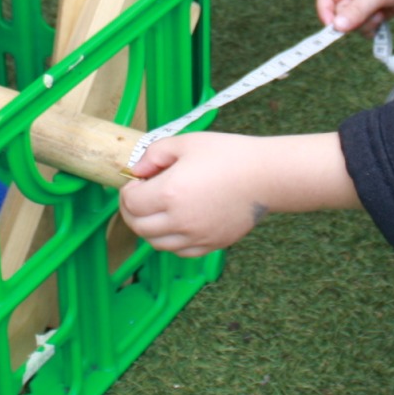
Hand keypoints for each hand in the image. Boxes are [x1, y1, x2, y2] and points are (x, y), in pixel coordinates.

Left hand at [120, 133, 274, 257]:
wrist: (266, 176)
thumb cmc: (229, 155)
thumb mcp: (187, 143)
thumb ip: (155, 154)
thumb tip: (138, 170)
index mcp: (169, 193)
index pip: (131, 203)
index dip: (127, 192)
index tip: (136, 182)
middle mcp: (179, 220)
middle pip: (138, 227)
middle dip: (131, 211)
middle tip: (138, 197)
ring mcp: (195, 237)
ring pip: (156, 243)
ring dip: (148, 228)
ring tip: (156, 210)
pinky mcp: (211, 245)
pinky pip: (179, 251)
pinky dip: (170, 241)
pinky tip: (177, 223)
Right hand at [316, 0, 393, 33]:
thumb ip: (355, 11)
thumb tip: (336, 28)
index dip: (325, 11)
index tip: (333, 27)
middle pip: (339, 12)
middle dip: (352, 19)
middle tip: (368, 16)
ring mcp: (366, 0)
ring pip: (353, 22)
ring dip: (364, 24)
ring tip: (380, 14)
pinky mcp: (378, 10)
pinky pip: (366, 25)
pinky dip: (372, 28)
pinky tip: (383, 21)